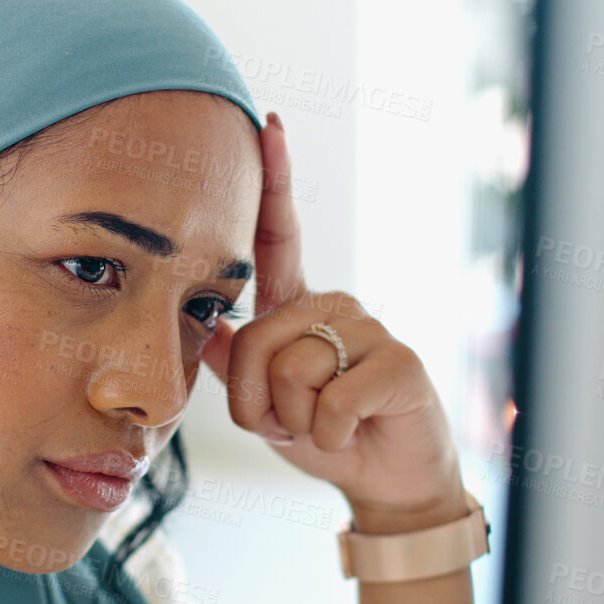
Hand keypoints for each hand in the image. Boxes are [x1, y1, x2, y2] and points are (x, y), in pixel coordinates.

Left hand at [201, 113, 463, 521]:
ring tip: (324, 425)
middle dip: (258, 404)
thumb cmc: (326, 435)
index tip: (267, 123)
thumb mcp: (265, 401)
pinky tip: (353, 431)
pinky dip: (330, 434)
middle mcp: (334, 306)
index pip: (280, 237)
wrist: (387, 480)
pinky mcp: (401, 363)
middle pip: (256, 341)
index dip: (275, 180)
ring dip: (294, 423)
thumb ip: (234, 361)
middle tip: (290, 422)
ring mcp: (371, 329)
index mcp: (299, 307)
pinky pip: (332, 401)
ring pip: (290, 371)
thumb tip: (202, 320)